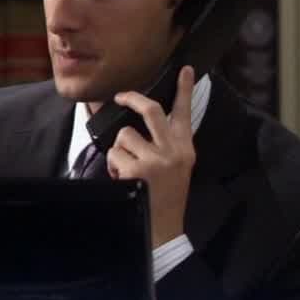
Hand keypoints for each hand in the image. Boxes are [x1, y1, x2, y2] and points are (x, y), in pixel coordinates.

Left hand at [106, 65, 197, 246]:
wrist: (164, 231)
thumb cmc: (167, 198)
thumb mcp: (178, 168)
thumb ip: (168, 145)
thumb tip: (144, 126)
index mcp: (185, 149)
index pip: (185, 113)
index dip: (184, 89)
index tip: (185, 69)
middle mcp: (173, 150)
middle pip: (151, 110)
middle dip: (132, 98)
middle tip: (120, 96)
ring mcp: (155, 159)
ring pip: (125, 134)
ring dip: (120, 150)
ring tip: (128, 169)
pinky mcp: (137, 169)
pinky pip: (115, 155)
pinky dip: (114, 167)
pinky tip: (124, 181)